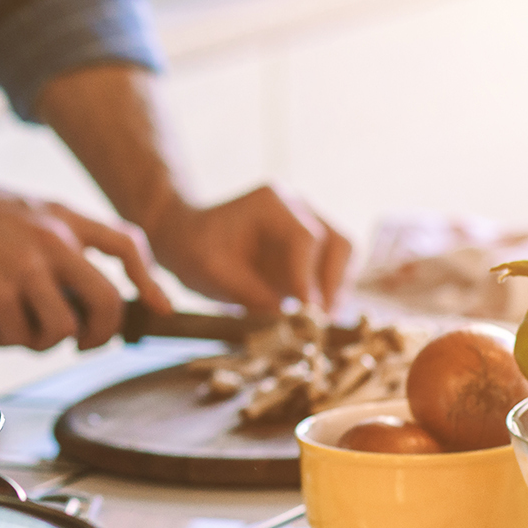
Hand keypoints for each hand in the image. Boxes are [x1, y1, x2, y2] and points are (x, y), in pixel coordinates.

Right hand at [0, 139, 170, 350]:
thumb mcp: (24, 209)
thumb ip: (56, 239)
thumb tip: (80, 288)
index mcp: (62, 217)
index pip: (126, 243)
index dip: (150, 279)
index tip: (159, 306)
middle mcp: (54, 240)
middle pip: (108, 303)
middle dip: (98, 335)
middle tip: (78, 341)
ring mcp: (27, 268)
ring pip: (63, 330)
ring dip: (37, 339)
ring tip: (8, 324)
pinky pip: (17, 337)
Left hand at [146, 185, 351, 314]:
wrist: (184, 237)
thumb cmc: (192, 248)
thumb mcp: (213, 273)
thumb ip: (251, 294)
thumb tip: (290, 323)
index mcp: (272, 203)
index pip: (306, 238)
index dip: (308, 278)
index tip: (305, 312)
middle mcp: (298, 209)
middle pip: (338, 243)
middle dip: (333, 285)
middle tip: (319, 322)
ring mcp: (308, 227)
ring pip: (343, 257)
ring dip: (336, 292)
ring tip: (317, 324)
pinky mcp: (309, 252)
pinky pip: (334, 271)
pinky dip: (329, 295)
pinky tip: (312, 319)